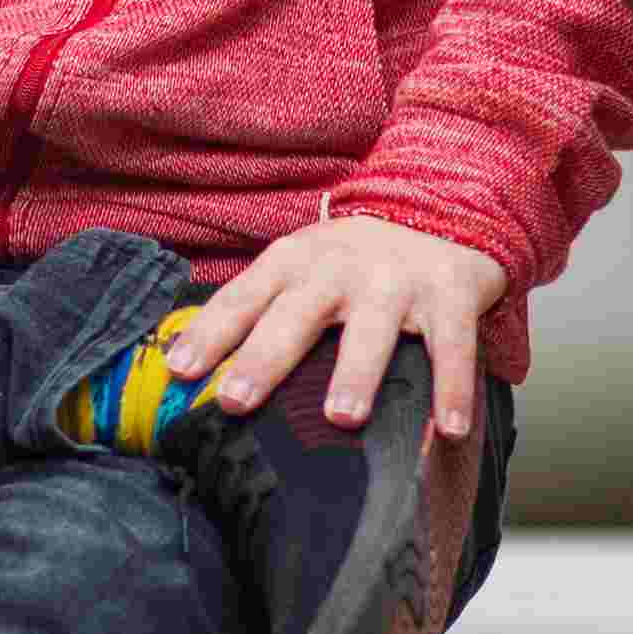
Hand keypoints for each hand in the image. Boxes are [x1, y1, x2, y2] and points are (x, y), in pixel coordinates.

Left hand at [164, 214, 506, 442]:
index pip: (242, 299)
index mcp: (294, 262)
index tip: (179, 372)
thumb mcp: (299, 266)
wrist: (439, 205)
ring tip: (341, 417)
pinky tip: (448, 428)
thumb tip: (187, 367)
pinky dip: (453, 387)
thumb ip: (255, 308)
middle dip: (265, 358)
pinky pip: (453, 345)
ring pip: (373, 330)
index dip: (209, 334)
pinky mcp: (450, 295)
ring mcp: (396, 281)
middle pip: (297, 315)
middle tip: (237, 400)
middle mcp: (339, 269)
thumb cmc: (352, 258)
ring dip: (356, 372)